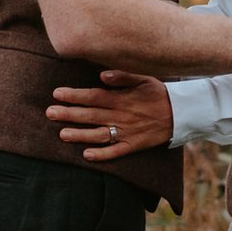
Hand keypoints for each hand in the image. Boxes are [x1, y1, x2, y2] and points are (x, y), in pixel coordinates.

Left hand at [49, 70, 173, 160]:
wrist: (182, 113)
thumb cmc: (159, 93)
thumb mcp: (144, 78)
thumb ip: (122, 76)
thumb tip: (101, 74)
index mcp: (121, 98)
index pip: (93, 96)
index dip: (74, 95)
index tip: (56, 94)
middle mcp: (121, 116)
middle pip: (91, 115)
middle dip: (69, 114)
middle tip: (49, 113)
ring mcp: (127, 132)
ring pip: (99, 135)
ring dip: (80, 135)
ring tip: (62, 134)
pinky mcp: (134, 145)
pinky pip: (116, 152)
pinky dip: (102, 155)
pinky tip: (86, 156)